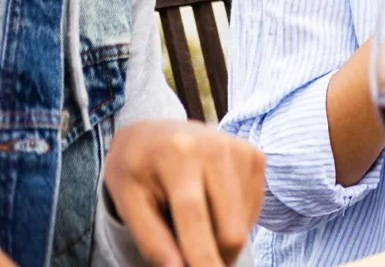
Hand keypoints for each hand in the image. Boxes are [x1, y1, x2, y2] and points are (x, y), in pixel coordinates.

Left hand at [104, 120, 263, 266]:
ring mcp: (241, 151)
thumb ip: (152, 240)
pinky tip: (211, 207)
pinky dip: (232, 223)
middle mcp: (216, 148)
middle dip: (215, 258)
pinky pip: (251, 212)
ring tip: (193, 224)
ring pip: (243, 225)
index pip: (194, 216)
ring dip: (221, 241)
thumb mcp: (128, 202)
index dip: (202, 257)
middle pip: (231, 229)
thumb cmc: (136, 170)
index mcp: (177, 156)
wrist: (155, 130)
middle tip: (191, 261)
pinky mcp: (256, 157)